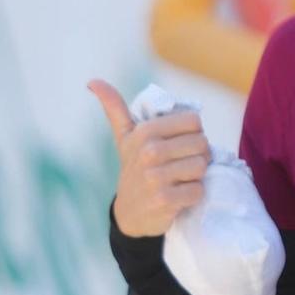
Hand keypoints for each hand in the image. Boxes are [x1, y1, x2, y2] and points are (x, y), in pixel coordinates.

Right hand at [88, 80, 212, 236]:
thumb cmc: (134, 168)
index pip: (194, 122)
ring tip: (181, 179)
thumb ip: (115, 107)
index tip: (181, 145)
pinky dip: (194, 195)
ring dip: (197, 176)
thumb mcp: (124, 137)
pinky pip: (198, 191)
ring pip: (201, 167)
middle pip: (202, 144)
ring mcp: (156, 177)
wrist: (129, 213)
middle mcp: (149, 151)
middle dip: (199, 156)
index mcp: (145, 131)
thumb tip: (92, 81)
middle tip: (183, 165)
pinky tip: (180, 196)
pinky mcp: (164, 200)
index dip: (193, 134)